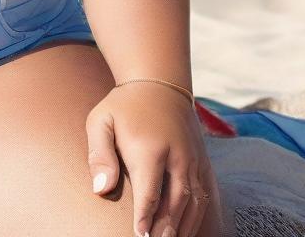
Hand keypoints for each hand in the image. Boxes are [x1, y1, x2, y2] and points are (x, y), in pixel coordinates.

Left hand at [86, 82, 218, 236]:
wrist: (158, 84)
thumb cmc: (123, 107)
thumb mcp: (101, 121)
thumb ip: (99, 155)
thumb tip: (101, 189)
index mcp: (149, 148)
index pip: (149, 193)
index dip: (145, 218)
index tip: (139, 236)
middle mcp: (177, 156)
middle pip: (175, 203)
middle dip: (165, 229)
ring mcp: (194, 160)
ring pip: (194, 203)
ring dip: (183, 227)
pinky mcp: (203, 162)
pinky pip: (205, 196)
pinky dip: (198, 216)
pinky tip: (186, 229)